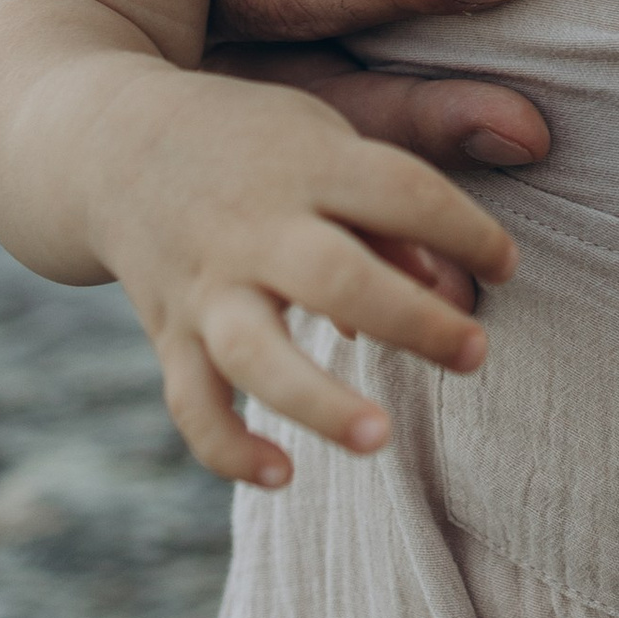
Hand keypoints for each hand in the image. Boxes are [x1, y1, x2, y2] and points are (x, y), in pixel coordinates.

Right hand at [94, 69, 518, 487]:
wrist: (111, 143)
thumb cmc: (254, 144)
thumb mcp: (323, 141)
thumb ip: (389, 210)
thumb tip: (449, 283)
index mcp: (307, 162)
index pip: (402, 191)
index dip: (465, 230)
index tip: (507, 265)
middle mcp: (253, 226)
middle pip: (335, 278)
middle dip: (412, 322)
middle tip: (475, 353)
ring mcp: (205, 284)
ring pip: (255, 355)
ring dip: (320, 402)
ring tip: (382, 440)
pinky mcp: (168, 332)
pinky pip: (192, 404)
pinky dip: (229, 448)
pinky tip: (283, 475)